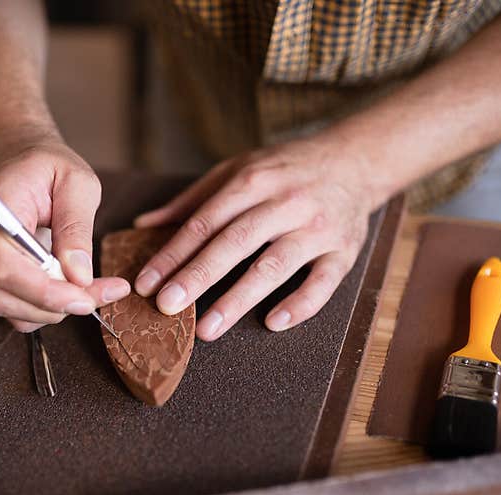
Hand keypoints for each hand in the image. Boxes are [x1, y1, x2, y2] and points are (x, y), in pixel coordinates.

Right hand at [0, 127, 130, 331]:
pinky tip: (64, 291)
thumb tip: (79, 276)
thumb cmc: (49, 164)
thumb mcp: (78, 183)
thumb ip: (77, 228)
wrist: (21, 154)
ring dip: (47, 310)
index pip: (5, 267)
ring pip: (2, 305)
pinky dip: (38, 307)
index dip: (44, 292)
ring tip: (84, 292)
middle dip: (51, 306)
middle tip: (94, 298)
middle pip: (0, 294)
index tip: (85, 299)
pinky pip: (8, 302)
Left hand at [132, 134, 376, 340]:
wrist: (357, 159)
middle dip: (197, 276)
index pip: (205, 222)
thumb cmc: (285, 170)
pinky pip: (324, 282)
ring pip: (274, 265)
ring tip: (207, 329)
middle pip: (235, 242)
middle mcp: (285, 202)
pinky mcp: (345, 250)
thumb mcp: (238, 169)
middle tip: (167, 307)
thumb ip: (192, 200)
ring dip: (239, 298)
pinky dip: (301, 304)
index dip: (173, 254)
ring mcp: (317, 227)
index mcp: (253, 181)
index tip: (146, 283)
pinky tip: (273, 323)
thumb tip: (143, 225)